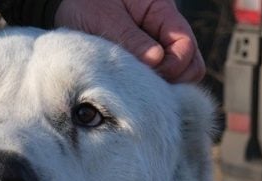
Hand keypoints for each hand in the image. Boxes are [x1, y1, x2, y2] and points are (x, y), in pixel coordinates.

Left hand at [54, 0, 205, 83]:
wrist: (72, 5)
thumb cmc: (89, 4)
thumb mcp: (105, 17)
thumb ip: (130, 38)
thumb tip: (156, 61)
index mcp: (161, 13)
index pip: (185, 46)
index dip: (173, 66)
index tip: (147, 74)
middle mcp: (164, 33)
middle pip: (189, 66)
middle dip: (171, 81)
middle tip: (141, 86)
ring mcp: (156, 50)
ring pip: (176, 77)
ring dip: (157, 87)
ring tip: (131, 89)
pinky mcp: (142, 65)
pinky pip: (155, 83)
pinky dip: (145, 90)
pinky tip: (127, 91)